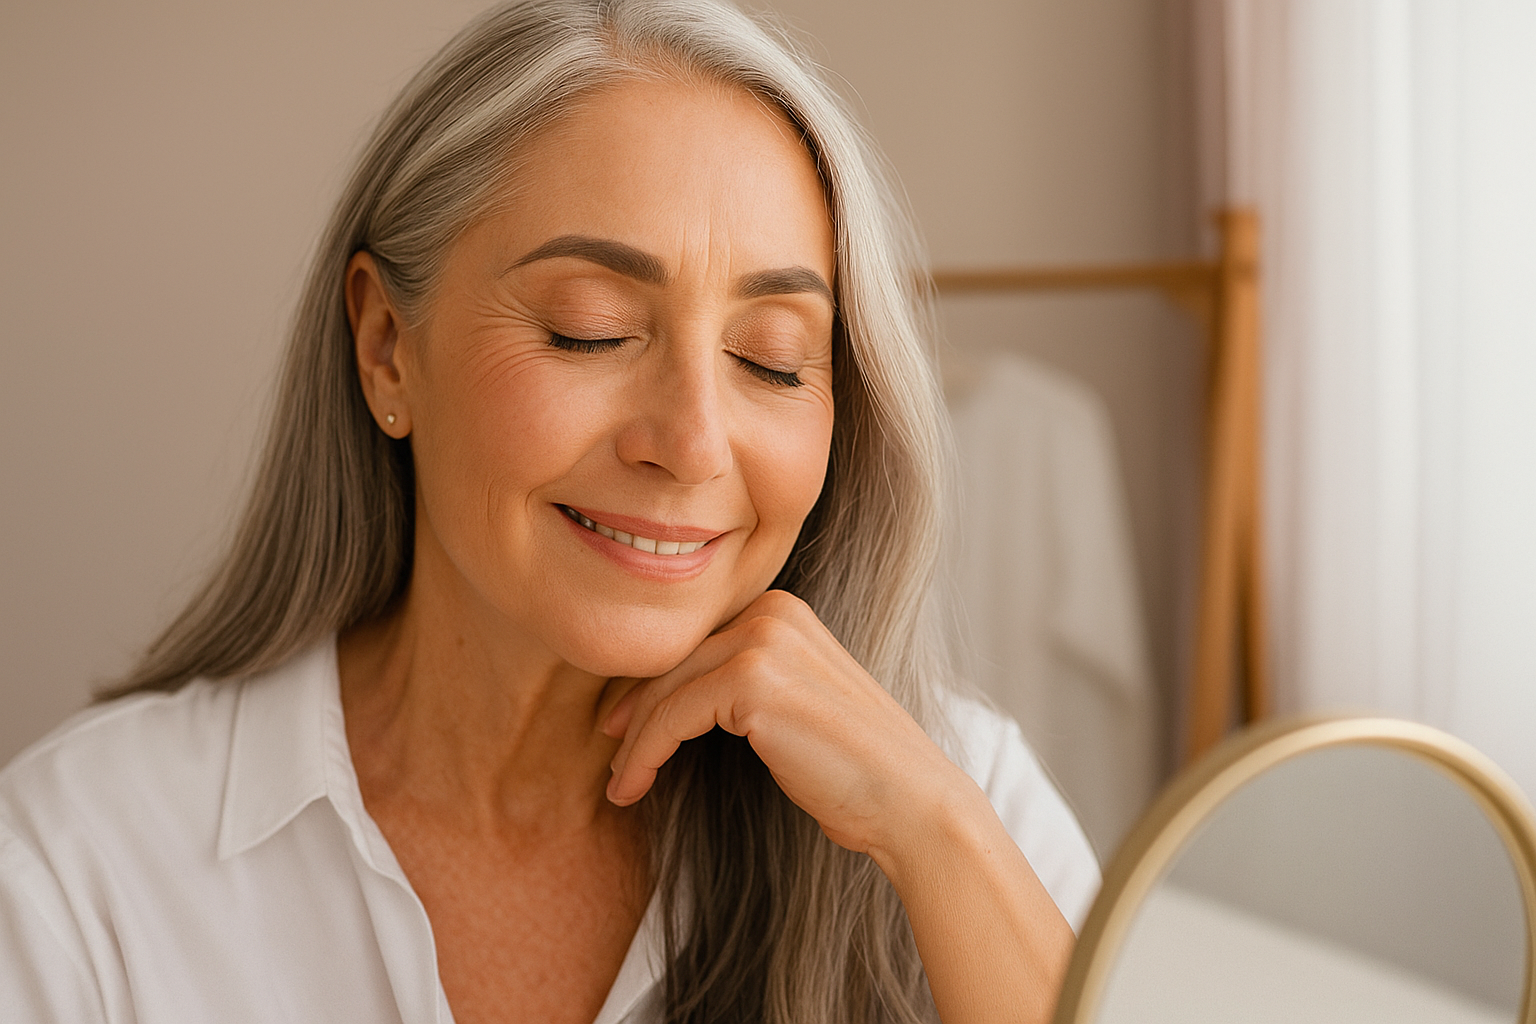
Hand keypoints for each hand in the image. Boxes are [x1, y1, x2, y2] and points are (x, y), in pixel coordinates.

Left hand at [603, 589, 1076, 1023]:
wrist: (909, 801)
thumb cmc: (852, 768)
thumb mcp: (791, 704)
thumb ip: (742, 682)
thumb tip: (670, 695)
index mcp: (782, 608)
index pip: (696, 642)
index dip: (652, 685)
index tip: (622, 727)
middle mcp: (772, 610)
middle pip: (674, 660)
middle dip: (635, 710)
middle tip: (608, 752)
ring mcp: (763, 640)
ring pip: (665, 690)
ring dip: (633, 742)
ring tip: (619, 784)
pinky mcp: (751, 679)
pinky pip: (671, 717)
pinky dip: (643, 755)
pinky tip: (631, 787)